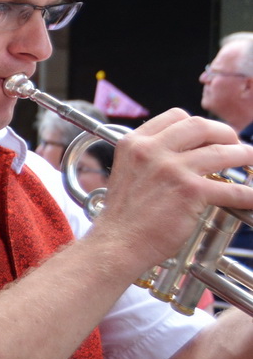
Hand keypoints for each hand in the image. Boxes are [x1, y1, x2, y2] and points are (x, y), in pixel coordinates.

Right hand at [85, 109, 252, 273]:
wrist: (118, 242)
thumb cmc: (124, 215)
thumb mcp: (127, 172)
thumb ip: (150, 158)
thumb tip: (184, 156)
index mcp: (134, 143)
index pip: (175, 117)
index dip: (198, 125)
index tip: (208, 135)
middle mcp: (151, 150)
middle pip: (200, 126)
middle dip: (225, 133)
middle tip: (234, 144)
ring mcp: (172, 169)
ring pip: (221, 152)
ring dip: (244, 156)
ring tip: (250, 161)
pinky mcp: (190, 191)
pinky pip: (231, 190)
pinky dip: (248, 195)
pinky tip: (252, 198)